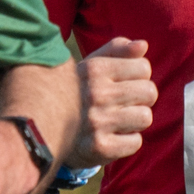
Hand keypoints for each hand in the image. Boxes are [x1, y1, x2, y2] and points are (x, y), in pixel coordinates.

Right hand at [77, 39, 155, 165]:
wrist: (43, 131)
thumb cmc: (76, 94)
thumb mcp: (90, 66)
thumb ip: (116, 50)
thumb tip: (143, 45)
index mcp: (94, 69)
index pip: (143, 67)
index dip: (138, 76)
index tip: (123, 83)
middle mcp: (95, 94)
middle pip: (149, 92)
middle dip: (141, 98)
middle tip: (123, 103)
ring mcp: (97, 122)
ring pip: (145, 117)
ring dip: (135, 120)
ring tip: (118, 120)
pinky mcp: (99, 147)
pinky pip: (136, 142)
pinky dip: (127, 141)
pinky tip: (112, 137)